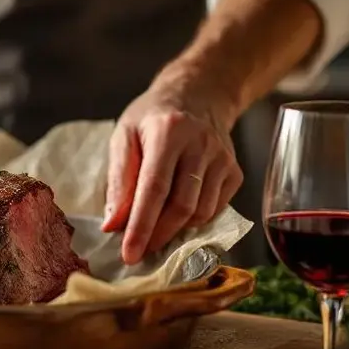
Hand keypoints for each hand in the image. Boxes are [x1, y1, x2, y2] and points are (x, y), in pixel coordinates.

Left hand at [101, 82, 242, 264]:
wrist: (198, 95)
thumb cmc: (153, 118)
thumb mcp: (124, 136)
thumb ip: (119, 179)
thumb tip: (113, 224)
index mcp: (169, 132)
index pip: (154, 189)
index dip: (141, 226)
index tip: (129, 254)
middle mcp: (201, 145)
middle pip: (181, 206)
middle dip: (157, 236)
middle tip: (138, 252)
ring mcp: (223, 159)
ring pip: (201, 213)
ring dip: (175, 232)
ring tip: (153, 234)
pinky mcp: (235, 172)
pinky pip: (215, 210)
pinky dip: (193, 222)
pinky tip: (176, 218)